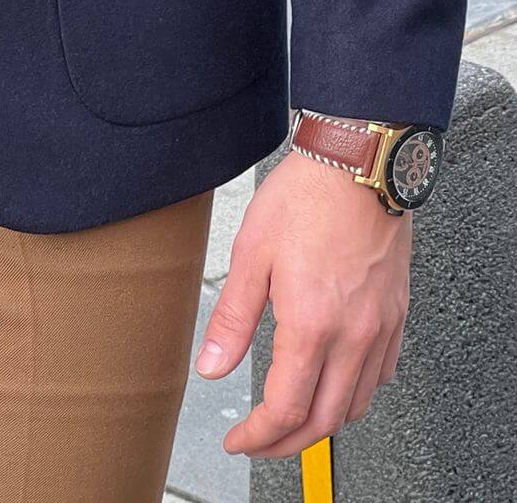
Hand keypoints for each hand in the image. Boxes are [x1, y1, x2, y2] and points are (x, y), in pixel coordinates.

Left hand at [196, 146, 410, 457]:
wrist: (357, 163)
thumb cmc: (306, 197)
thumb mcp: (251, 253)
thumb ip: (233, 318)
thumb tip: (211, 364)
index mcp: (312, 324)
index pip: (286, 410)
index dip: (258, 436)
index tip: (239, 439)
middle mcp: (352, 335)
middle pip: (324, 421)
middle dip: (287, 443)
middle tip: (260, 441)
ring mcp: (379, 327)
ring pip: (357, 405)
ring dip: (323, 423)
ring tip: (293, 418)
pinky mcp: (395, 313)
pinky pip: (381, 374)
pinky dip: (356, 393)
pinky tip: (337, 380)